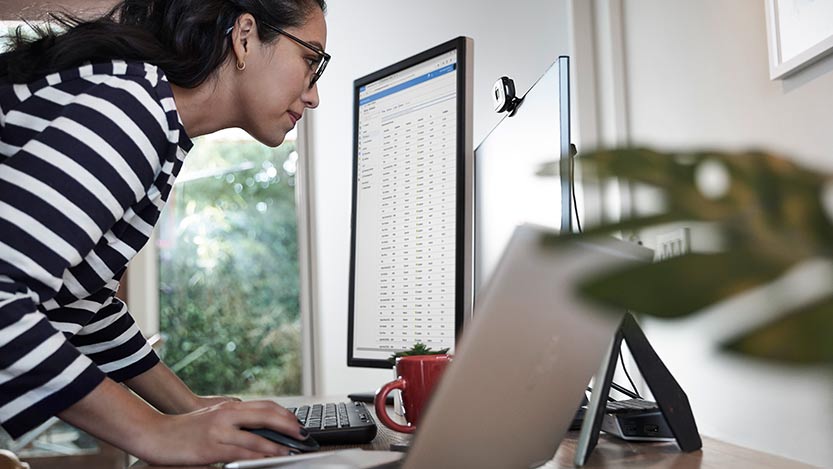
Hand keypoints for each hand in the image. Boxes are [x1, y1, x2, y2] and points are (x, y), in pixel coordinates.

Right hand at [61, 379, 308, 465]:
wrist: (155, 434)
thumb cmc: (184, 429)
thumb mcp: (212, 419)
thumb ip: (233, 420)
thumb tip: (257, 426)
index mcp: (228, 407)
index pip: (264, 406)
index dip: (284, 414)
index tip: (297, 423)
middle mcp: (226, 415)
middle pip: (266, 415)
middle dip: (288, 425)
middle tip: (302, 434)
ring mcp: (219, 431)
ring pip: (257, 436)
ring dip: (278, 445)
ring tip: (291, 451)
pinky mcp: (212, 448)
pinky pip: (241, 453)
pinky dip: (258, 456)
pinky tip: (268, 459)